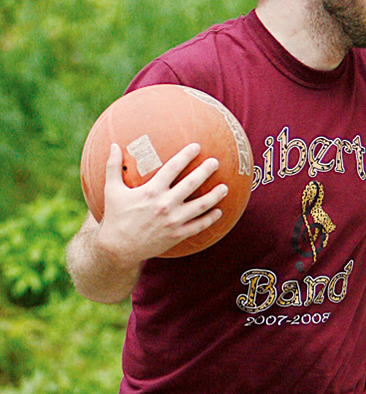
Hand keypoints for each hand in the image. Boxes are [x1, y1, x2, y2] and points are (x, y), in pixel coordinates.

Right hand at [96, 143, 227, 264]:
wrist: (117, 248)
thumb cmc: (115, 217)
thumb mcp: (112, 191)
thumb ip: (113, 167)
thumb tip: (113, 145)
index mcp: (151, 191)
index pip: (173, 168)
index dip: (186, 155)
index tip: (197, 146)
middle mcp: (165, 204)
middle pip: (192, 183)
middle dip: (206, 170)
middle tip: (215, 162)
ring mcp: (173, 220)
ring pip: (201, 205)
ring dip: (215, 195)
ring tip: (225, 187)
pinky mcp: (177, 235)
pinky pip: (199, 225)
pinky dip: (211, 219)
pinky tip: (219, 212)